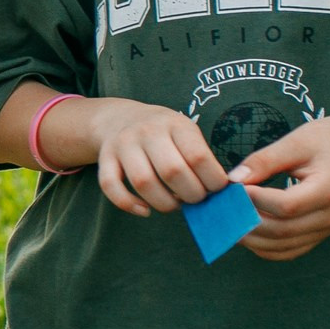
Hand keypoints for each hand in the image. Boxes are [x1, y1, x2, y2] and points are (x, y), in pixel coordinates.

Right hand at [85, 99, 229, 216]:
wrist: (120, 118)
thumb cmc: (164, 133)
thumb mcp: (186, 133)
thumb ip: (202, 157)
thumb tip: (224, 191)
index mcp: (175, 124)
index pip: (198, 157)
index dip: (212, 181)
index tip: (216, 189)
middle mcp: (147, 131)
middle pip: (172, 171)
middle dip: (190, 195)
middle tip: (196, 199)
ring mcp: (123, 144)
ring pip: (143, 182)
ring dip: (164, 203)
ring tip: (174, 204)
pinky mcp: (105, 158)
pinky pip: (111, 186)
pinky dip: (128, 204)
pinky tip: (145, 210)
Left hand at [230, 115, 329, 260]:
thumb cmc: (322, 141)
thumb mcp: (293, 142)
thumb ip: (262, 161)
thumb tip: (233, 180)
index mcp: (329, 190)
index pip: (287, 206)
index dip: (255, 201)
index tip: (233, 189)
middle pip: (281, 230)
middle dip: (245, 222)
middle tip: (220, 208)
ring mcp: (326, 230)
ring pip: (281, 247)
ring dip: (249, 238)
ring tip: (226, 220)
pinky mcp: (318, 235)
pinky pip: (286, 251)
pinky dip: (262, 246)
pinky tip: (244, 229)